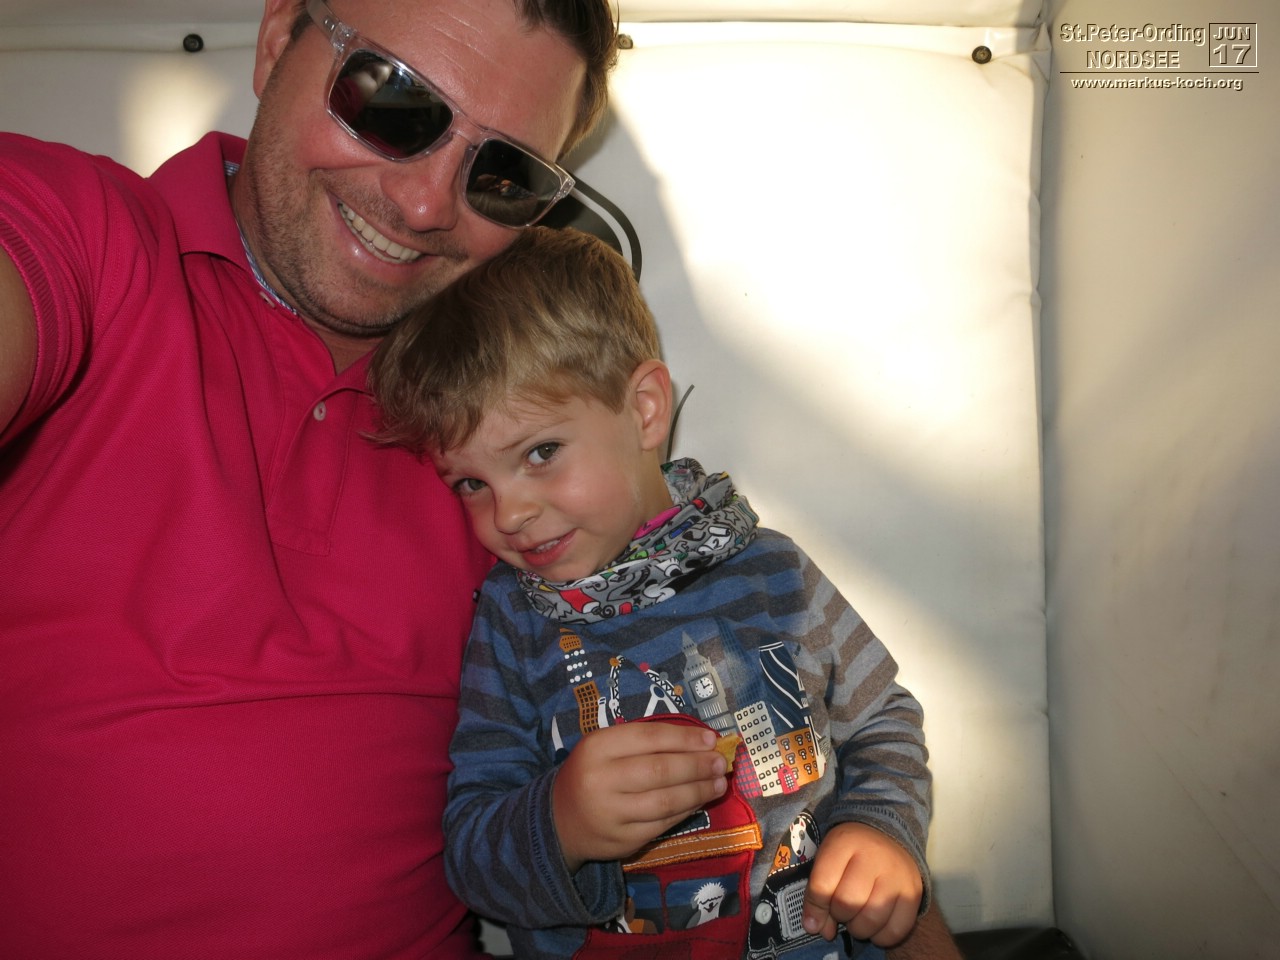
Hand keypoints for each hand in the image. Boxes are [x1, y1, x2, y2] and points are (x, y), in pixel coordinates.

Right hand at [552, 721, 727, 872]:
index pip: (649, 738)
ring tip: (719, 783)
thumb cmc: (591, 773)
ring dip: (698, 791)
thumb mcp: (606, 747)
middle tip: (722, 762)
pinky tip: (699, 801)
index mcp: (597, 748)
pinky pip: (663, 824)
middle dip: (697, 765)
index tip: (712, 738)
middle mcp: (601, 780)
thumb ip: (646, 742)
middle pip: (660, 770)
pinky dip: (686, 811)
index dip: (685, 737)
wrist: (559, 821)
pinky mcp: (623, 841)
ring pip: (665, 801)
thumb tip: (700, 741)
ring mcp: (612, 814)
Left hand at [802, 822, 922, 946]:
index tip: (814, 918)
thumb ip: (818, 894)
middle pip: (847, 903)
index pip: (822, 884)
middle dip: (838, 915)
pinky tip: (875, 927)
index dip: (815, 907)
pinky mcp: (914, 893)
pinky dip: (881, 937)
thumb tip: (815, 928)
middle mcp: (873, 856)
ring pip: (871, 920)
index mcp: (845, 842)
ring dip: (858, 928)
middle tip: (841, 910)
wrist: (887, 838)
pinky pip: (896, 930)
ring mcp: (897, 875)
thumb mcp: (828, 862)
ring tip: (857, 918)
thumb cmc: (850, 854)